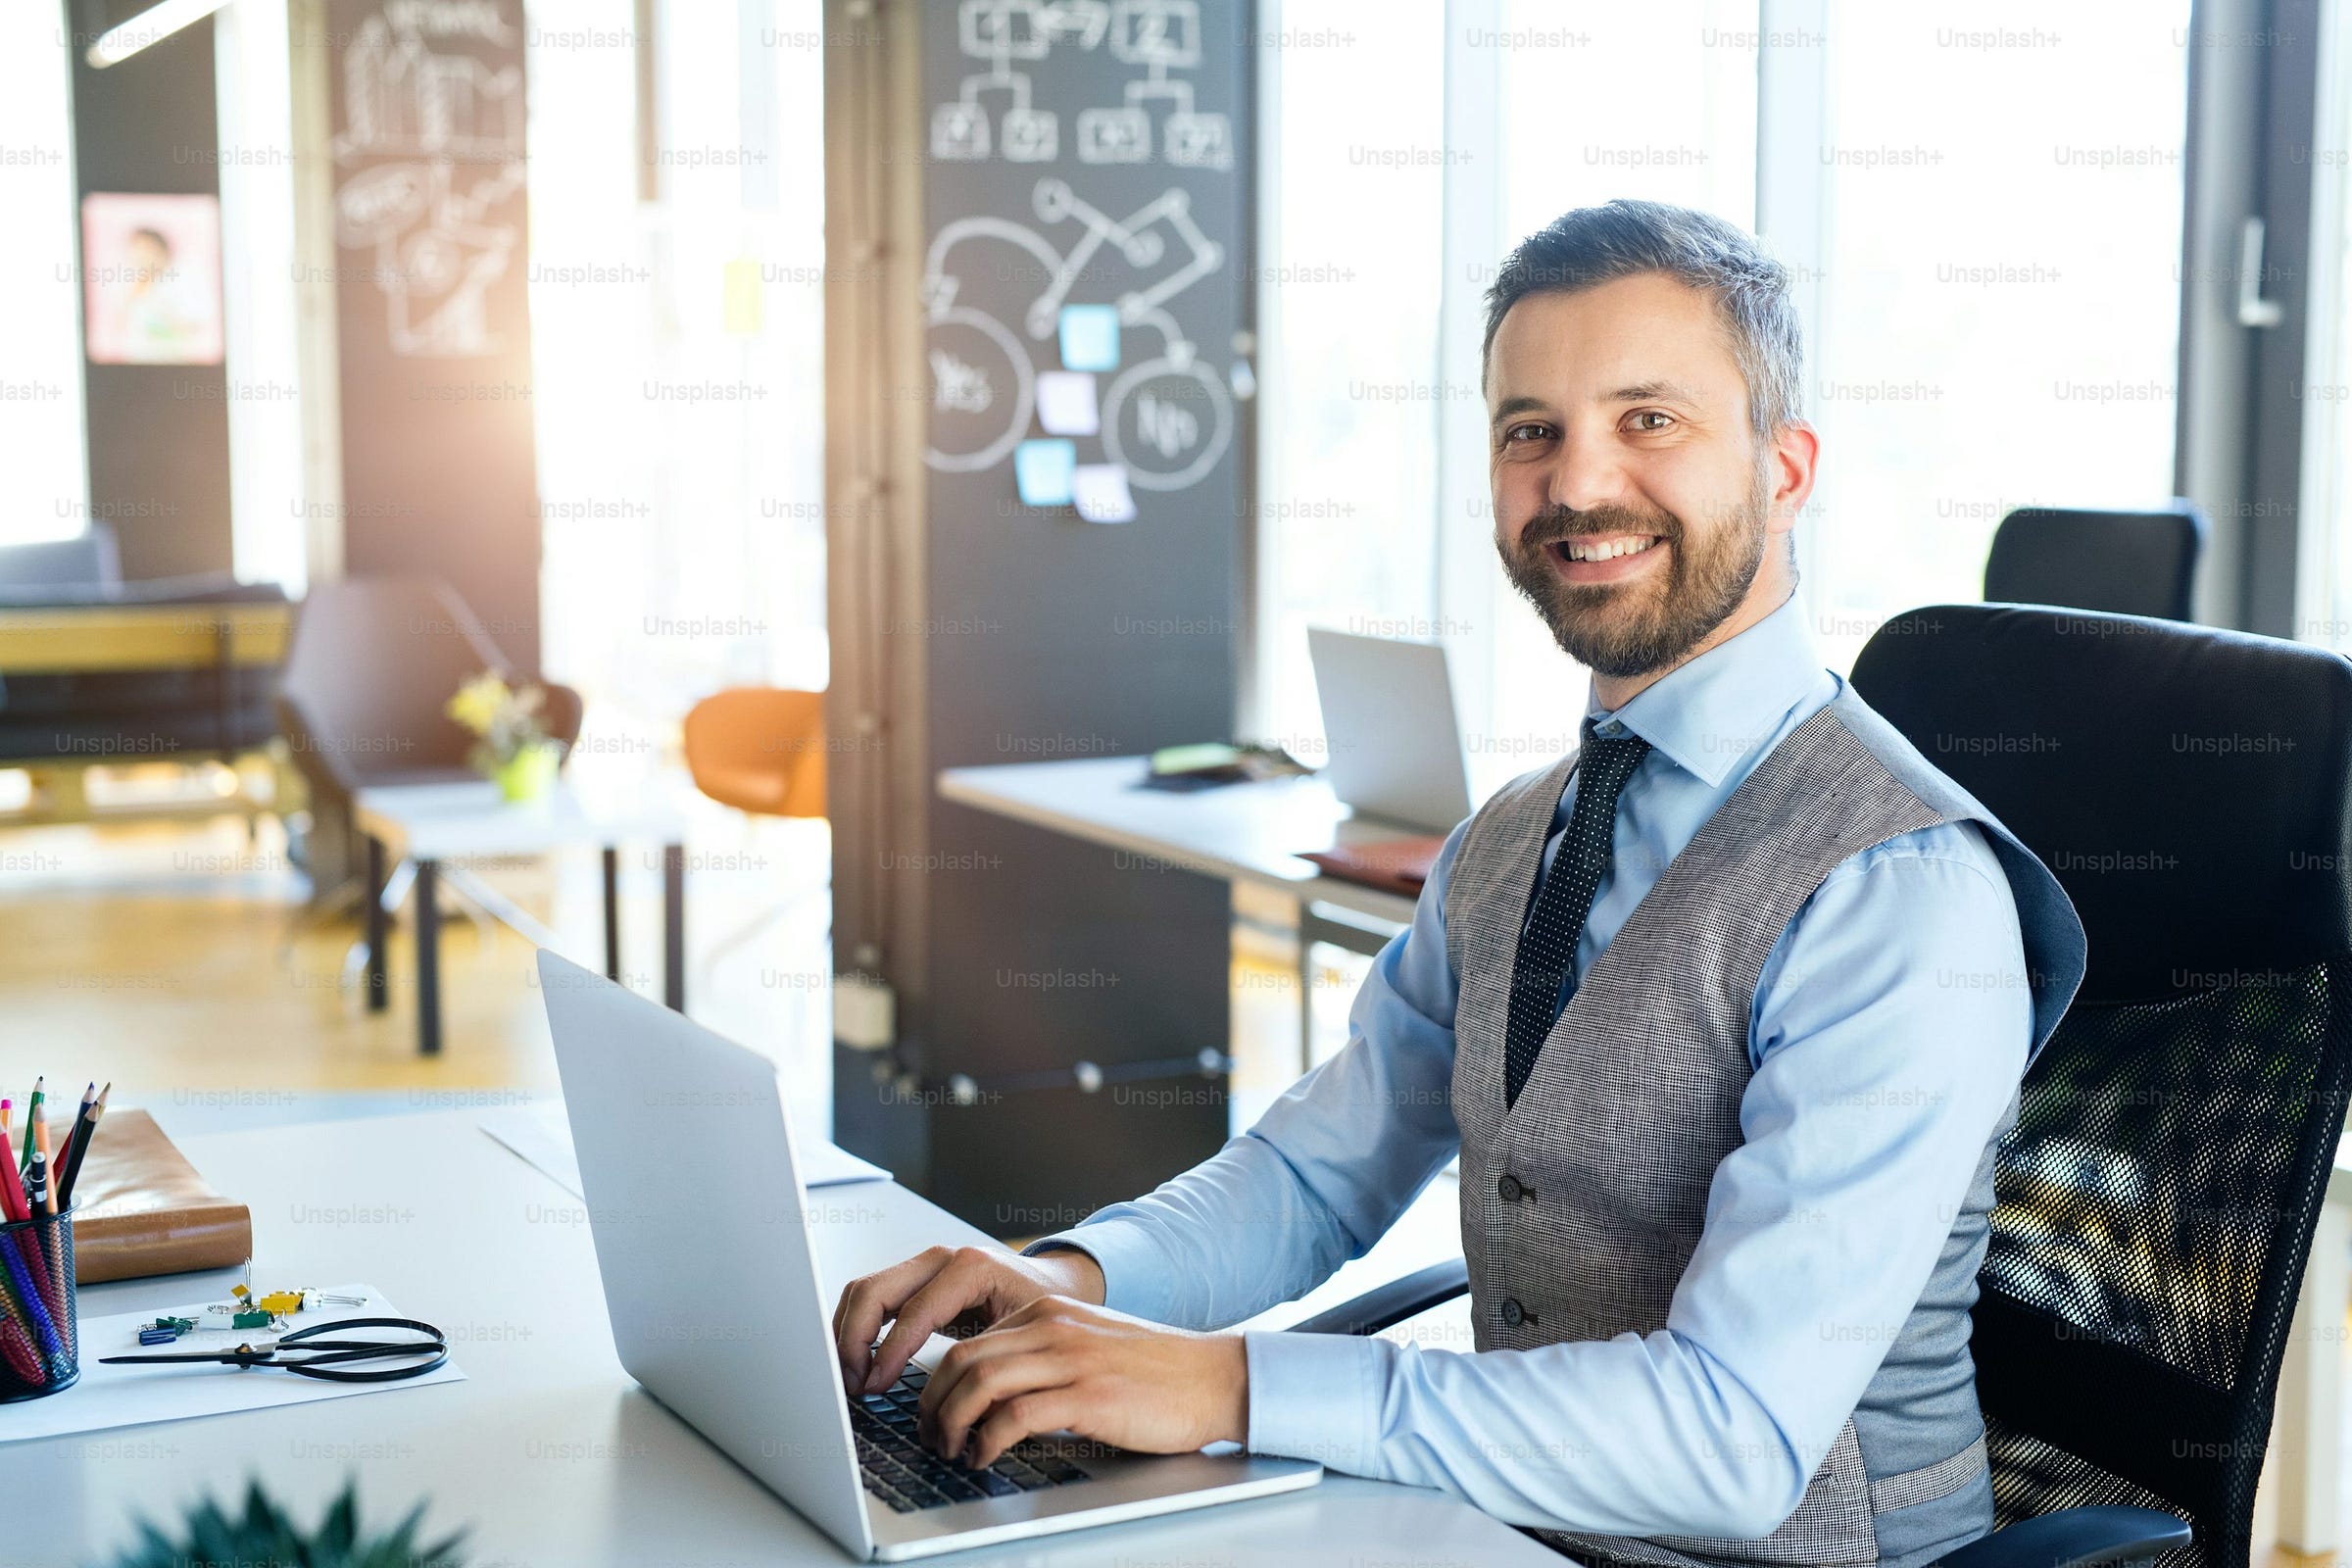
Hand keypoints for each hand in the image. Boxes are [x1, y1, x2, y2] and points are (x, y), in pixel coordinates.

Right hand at [833, 1244, 1104, 1395]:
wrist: (1057, 1284)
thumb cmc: (1046, 1307)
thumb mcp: (1025, 1334)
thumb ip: (987, 1360)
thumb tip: (954, 1401)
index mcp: (969, 1268)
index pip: (910, 1312)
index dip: (886, 1354)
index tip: (874, 1388)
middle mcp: (941, 1258)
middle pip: (873, 1291)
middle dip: (853, 1340)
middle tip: (854, 1384)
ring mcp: (925, 1265)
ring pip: (865, 1290)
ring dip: (849, 1334)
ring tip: (852, 1377)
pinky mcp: (917, 1279)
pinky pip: (873, 1296)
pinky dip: (858, 1327)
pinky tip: (861, 1361)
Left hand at [920, 1295, 1247, 1468]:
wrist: (1212, 1378)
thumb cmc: (1155, 1372)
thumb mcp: (1088, 1347)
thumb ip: (1042, 1357)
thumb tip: (990, 1395)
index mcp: (1048, 1313)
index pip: (968, 1343)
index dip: (937, 1385)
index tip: (931, 1415)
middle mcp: (1053, 1328)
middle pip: (962, 1360)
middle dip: (932, 1404)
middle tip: (929, 1437)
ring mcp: (1071, 1360)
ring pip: (980, 1383)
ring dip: (952, 1424)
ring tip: (951, 1450)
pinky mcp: (1089, 1397)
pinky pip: (1016, 1415)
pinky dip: (988, 1441)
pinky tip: (986, 1457)